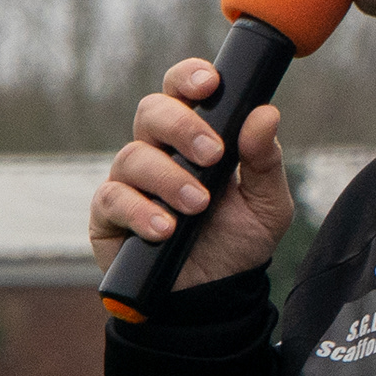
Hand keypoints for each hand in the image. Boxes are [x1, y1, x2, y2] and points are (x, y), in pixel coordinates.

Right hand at [87, 58, 293, 289]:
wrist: (214, 298)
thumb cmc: (238, 242)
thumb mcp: (266, 204)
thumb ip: (265, 161)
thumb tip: (265, 114)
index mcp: (195, 136)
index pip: (182, 91)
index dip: (189, 77)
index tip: (210, 83)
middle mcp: (158, 150)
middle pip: (151, 111)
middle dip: (182, 126)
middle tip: (212, 155)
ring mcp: (130, 181)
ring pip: (133, 156)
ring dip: (169, 178)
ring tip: (197, 207)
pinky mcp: (109, 215)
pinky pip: (112, 199)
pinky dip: (141, 211)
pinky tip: (166, 229)